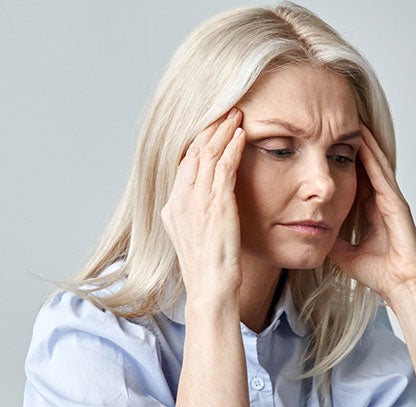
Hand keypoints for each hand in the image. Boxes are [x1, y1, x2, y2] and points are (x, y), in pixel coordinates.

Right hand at [159, 109, 245, 305]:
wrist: (210, 287)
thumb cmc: (209, 268)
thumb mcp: (197, 237)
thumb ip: (198, 215)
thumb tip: (208, 203)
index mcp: (173, 207)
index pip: (184, 163)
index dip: (198, 141)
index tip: (212, 126)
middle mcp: (180, 200)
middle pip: (193, 151)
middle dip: (210, 128)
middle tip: (226, 110)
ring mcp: (196, 201)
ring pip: (208, 154)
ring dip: (223, 131)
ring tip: (236, 114)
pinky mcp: (216, 205)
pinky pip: (224, 167)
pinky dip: (233, 148)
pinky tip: (243, 135)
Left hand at [329, 126, 415, 306]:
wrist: (402, 286)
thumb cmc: (381, 274)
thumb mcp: (346, 254)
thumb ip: (334, 242)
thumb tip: (314, 235)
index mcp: (372, 211)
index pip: (356, 177)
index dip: (343, 158)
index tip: (328, 140)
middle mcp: (383, 201)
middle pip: (366, 164)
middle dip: (354, 142)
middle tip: (339, 118)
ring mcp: (391, 200)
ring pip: (376, 163)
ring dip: (365, 141)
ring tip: (352, 117)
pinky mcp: (397, 204)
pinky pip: (382, 174)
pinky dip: (373, 156)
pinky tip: (363, 139)